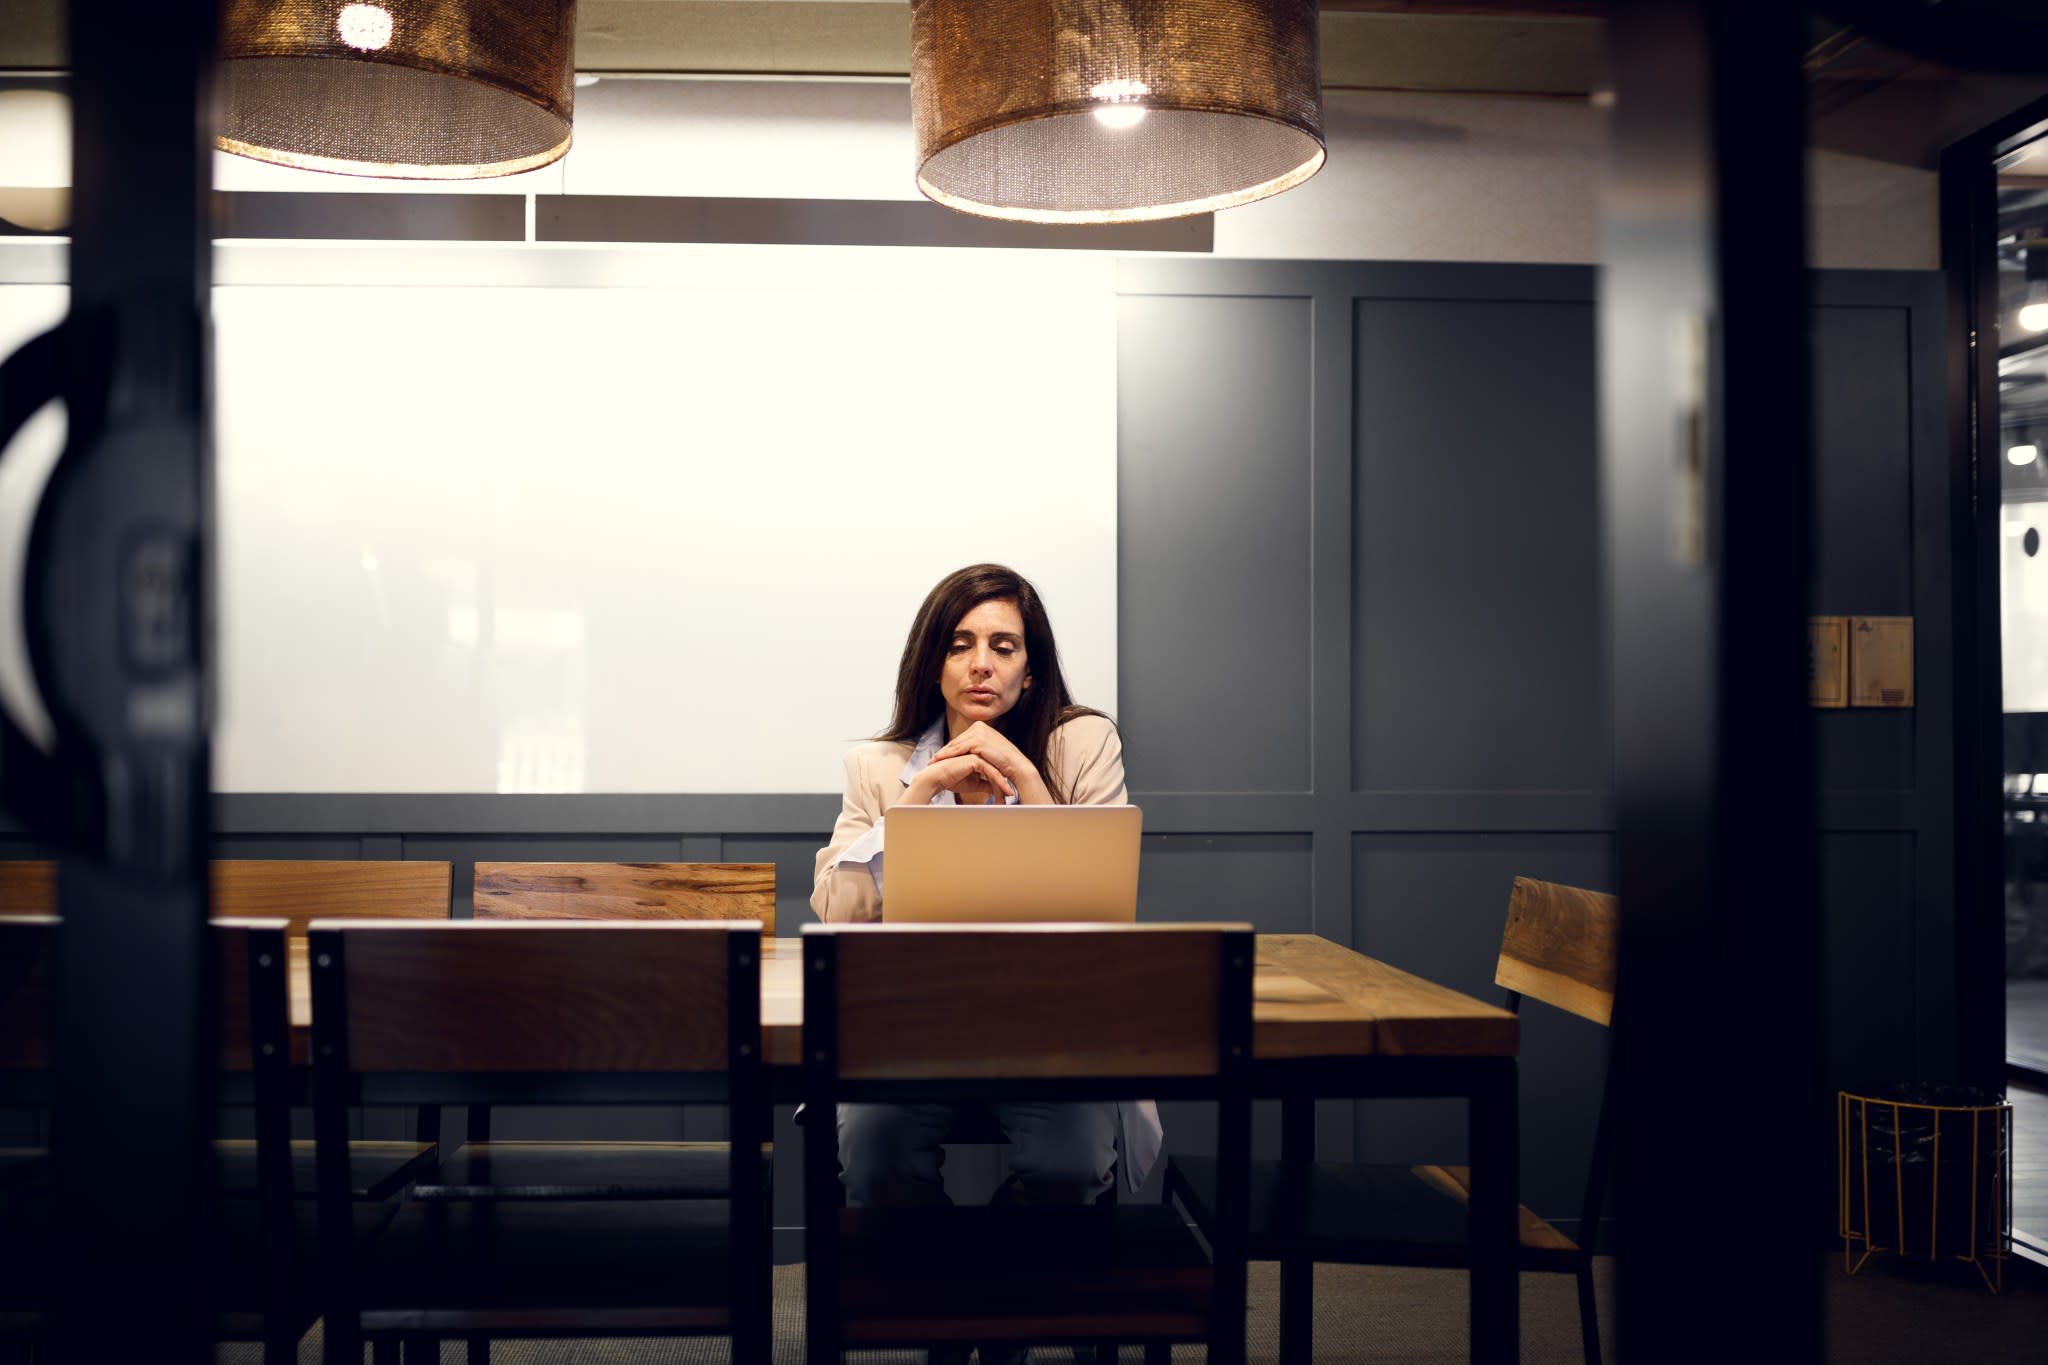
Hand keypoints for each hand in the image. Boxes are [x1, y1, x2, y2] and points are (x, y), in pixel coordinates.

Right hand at [899, 752, 1014, 807]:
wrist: (937, 778)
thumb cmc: (951, 780)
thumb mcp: (973, 784)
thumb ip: (985, 784)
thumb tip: (997, 789)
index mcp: (978, 758)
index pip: (993, 770)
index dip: (1000, 782)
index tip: (1006, 794)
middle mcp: (979, 755)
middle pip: (996, 769)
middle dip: (1003, 784)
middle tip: (1010, 796)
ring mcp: (977, 755)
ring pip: (995, 770)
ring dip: (1002, 784)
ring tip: (1009, 796)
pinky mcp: (975, 759)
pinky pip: (990, 771)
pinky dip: (997, 781)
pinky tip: (1003, 790)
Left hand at [932, 722, 1050, 803]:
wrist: (1016, 767)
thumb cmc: (1003, 763)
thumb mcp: (987, 752)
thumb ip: (975, 749)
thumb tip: (964, 754)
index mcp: (981, 726)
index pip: (961, 739)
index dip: (949, 749)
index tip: (938, 757)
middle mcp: (979, 726)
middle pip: (957, 741)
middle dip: (943, 751)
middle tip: (931, 760)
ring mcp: (978, 732)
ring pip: (956, 745)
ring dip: (942, 754)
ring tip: (932, 762)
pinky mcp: (977, 741)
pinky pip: (958, 749)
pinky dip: (947, 756)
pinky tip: (939, 761)